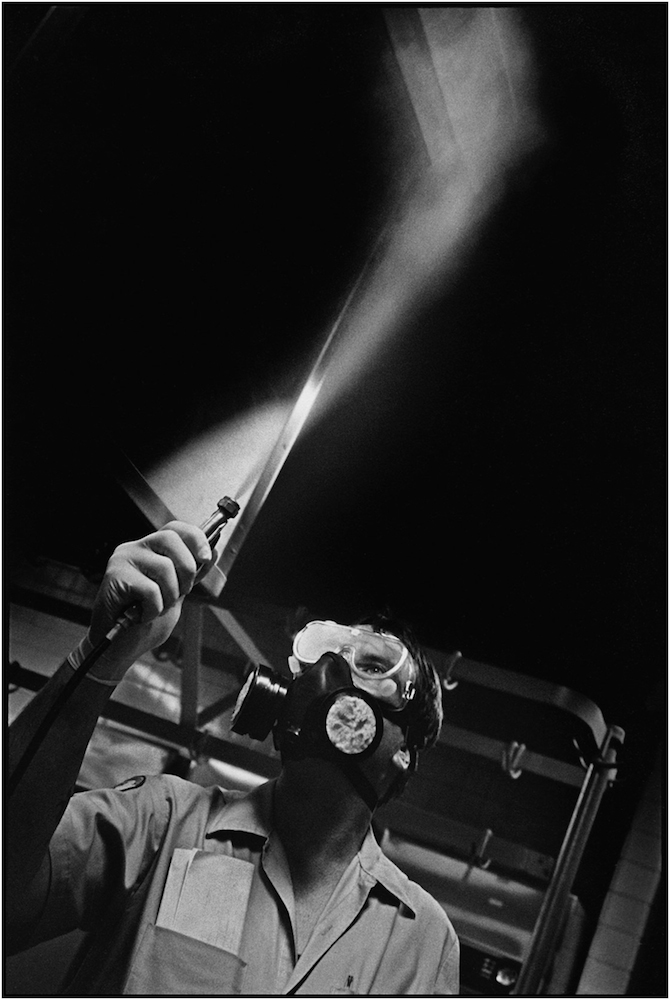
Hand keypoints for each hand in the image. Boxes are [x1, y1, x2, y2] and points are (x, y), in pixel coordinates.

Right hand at [88, 521, 214, 677]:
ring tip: (155, 608)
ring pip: (164, 567)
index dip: (195, 538)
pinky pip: (150, 590)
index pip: (174, 528)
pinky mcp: (114, 577)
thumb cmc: (146, 621)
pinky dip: (153, 609)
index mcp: (150, 550)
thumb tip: (213, 552)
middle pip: (170, 539)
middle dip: (186, 569)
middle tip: (180, 593)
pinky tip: (141, 615)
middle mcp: (134, 548)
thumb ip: (192, 574)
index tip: (205, 557)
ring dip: (169, 597)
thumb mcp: (177, 594)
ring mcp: (122, 561)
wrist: (120, 647)